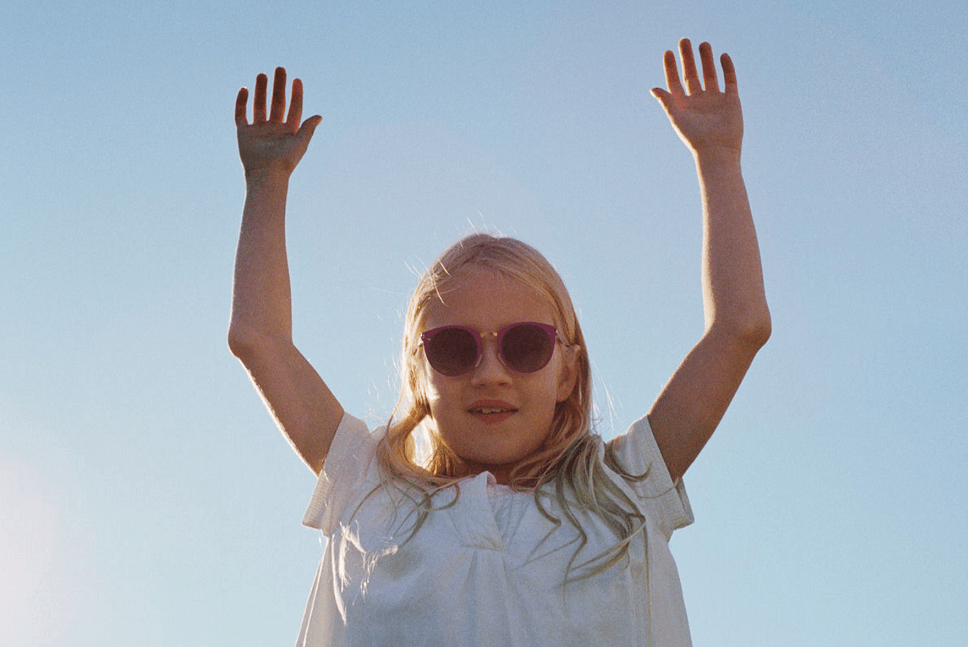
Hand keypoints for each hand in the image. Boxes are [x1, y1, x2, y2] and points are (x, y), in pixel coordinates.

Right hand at [235, 67, 321, 179]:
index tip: (297, 80)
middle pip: (277, 103)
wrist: (266, 175)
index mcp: (289, 131)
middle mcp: (274, 129)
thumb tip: (319, 116)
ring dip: (261, 90)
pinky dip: (241, 102)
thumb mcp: (300, 143)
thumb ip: (308, 128)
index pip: (294, 108)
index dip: (296, 94)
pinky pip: (241, 114)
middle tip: (280, 69)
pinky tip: (244, 89)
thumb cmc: (285, 162)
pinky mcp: (244, 133)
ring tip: (263, 74)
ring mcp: (259, 130)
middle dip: (278, 86)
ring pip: (260, 105)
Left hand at [651, 39, 742, 156]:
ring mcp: (715, 100)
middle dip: (688, 58)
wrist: (717, 150)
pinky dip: (727, 68)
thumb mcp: (677, 117)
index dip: (671, 68)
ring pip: (710, 75)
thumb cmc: (694, 137)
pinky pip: (729, 80)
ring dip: (706, 59)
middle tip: (684, 41)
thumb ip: (667, 101)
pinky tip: (722, 55)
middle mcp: (699, 101)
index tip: (668, 52)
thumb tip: (653, 88)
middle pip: (692, 75)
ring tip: (703, 43)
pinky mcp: (731, 101)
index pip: (675, 82)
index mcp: (684, 105)